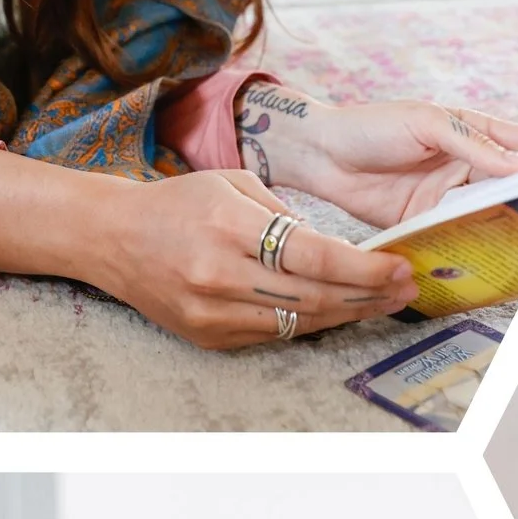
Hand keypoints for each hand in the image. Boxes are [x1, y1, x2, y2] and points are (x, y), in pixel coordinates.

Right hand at [84, 169, 416, 348]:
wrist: (113, 238)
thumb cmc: (177, 203)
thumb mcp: (233, 182)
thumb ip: (286, 214)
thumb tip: (336, 246)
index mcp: (228, 227)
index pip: (312, 255)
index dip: (363, 267)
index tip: (399, 267)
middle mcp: (218, 275)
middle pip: (313, 295)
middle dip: (368, 294)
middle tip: (404, 288)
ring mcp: (211, 312)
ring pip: (298, 321)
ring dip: (347, 313)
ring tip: (382, 302)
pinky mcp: (207, 336)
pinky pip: (273, 333)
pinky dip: (309, 321)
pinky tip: (336, 309)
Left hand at [263, 99, 517, 229]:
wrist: (320, 155)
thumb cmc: (371, 126)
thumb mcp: (426, 124)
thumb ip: (473, 145)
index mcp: (470, 132)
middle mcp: (464, 165)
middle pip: (511, 184)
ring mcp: (446, 195)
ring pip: (488, 212)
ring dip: (508, 225)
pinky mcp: (426, 222)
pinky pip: (457, 235)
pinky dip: (473, 245)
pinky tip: (490, 256)